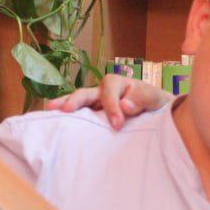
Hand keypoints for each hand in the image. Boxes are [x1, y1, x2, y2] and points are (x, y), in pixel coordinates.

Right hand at [46, 74, 172, 129]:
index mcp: (118, 83)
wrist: (159, 113)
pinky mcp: (94, 117)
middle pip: (85, 92)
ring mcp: (95, 104)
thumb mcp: (156, 98)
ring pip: (78, 102)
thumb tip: (125, 104)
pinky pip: (80, 117)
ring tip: (49, 110)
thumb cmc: (156, 103)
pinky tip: (56, 124)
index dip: (111, 107)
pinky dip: (68, 119)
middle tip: (65, 110)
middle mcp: (103, 91)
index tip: (118, 125)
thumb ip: (143, 98)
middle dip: (75, 100)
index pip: (109, 92)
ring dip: (64, 105)